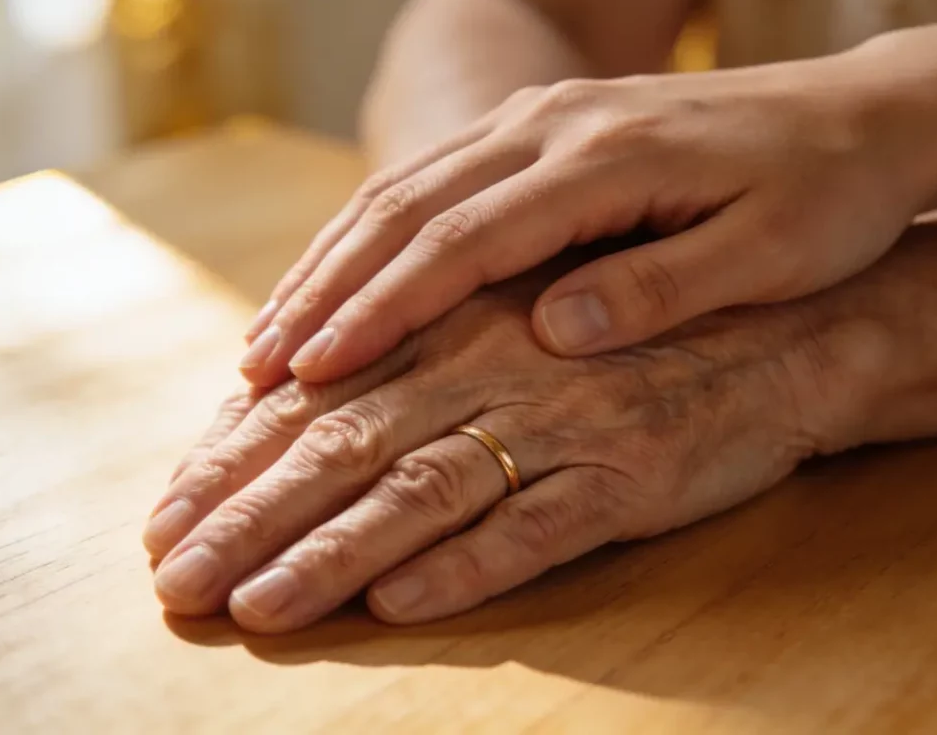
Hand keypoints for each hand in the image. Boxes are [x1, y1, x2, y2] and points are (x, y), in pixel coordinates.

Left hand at [146, 267, 877, 632]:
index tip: (165, 517)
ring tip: (255, 608)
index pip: (321, 401)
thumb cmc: (629, 330)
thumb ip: (420, 367)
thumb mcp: (518, 328)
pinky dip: (470, 566)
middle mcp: (496, 371)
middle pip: (348, 448)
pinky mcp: (631, 476)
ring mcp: (564, 425)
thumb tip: (303, 417)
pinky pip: (541, 528)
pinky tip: (402, 605)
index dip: (235, 461)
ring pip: (426, 492)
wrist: (772, 330)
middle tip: (174, 578)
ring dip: (334, 554)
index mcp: (456, 331)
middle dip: (250, 517)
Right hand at [238, 45, 936, 387]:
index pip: (465, 239)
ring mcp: (539, 125)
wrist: (855, 118)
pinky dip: (369, 240)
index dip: (383, 307)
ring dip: (329, 266)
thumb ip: (660, 288)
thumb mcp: (770, 251)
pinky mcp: (540, 136)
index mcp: (603, 159)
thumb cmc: (825, 194)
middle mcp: (552, 130)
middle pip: (408, 210)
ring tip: (269, 338)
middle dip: (323, 291)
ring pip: (403, 192)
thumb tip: (554, 334)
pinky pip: (430, 185)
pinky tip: (334, 285)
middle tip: (257, 367)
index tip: (317, 369)